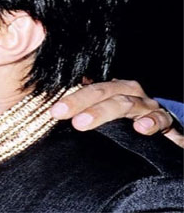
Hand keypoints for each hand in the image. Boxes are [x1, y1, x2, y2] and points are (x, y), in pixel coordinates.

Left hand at [50, 79, 182, 147]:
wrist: (160, 130)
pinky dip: (151, 122)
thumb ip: (81, 109)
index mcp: (110, 89)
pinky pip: (160, 119)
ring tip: (82, 123)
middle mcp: (128, 92)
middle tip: (59, 113)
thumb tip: (51, 111)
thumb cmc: (124, 122)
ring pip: (126, 103)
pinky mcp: (164, 121)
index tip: (52, 110)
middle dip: (79, 101)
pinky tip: (139, 128)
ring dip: (103, 111)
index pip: (87, 87)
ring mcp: (146, 105)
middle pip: (102, 91)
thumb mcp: (101, 113)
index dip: (69, 97)